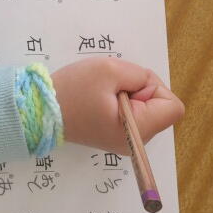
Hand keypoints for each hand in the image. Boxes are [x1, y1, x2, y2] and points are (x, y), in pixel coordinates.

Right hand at [52, 57, 183, 153]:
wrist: (40, 110)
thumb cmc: (74, 90)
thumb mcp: (111, 69)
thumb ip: (140, 75)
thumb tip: (148, 85)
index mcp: (137, 130)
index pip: (173, 107)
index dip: (156, 88)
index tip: (129, 85)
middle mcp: (135, 142)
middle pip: (160, 108)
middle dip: (141, 90)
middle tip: (112, 87)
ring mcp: (124, 141)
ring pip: (145, 109)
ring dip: (130, 94)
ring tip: (103, 93)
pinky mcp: (113, 135)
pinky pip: (131, 114)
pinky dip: (121, 101)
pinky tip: (100, 99)